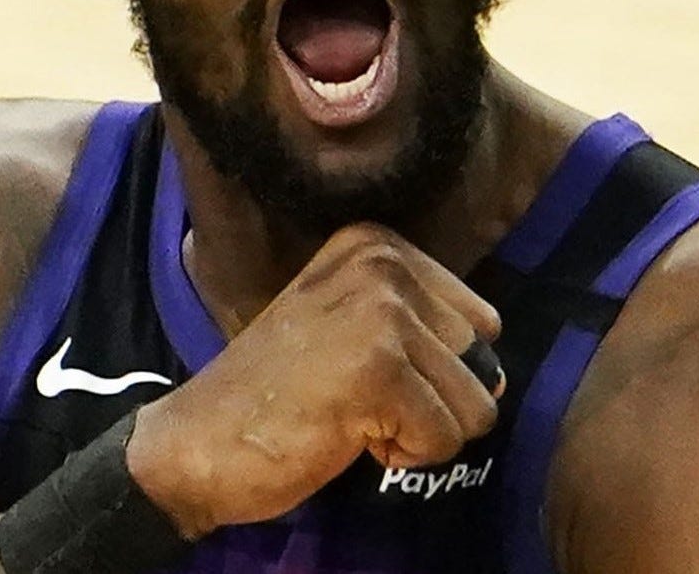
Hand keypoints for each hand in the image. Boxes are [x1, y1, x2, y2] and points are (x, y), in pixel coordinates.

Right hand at [126, 222, 502, 536]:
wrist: (198, 439)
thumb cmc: (280, 393)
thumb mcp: (351, 326)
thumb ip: (423, 329)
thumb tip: (499, 375)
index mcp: (377, 243)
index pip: (481, 321)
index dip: (434, 368)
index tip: (363, 370)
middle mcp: (383, 264)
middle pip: (484, 361)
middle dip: (431, 400)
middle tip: (356, 398)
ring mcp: (381, 313)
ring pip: (475, 405)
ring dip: (419, 431)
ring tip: (351, 415)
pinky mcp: (378, 370)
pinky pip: (445, 438)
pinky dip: (403, 455)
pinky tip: (346, 435)